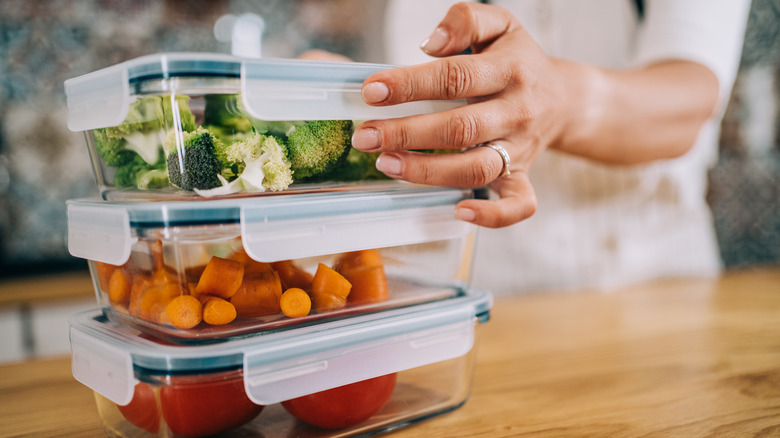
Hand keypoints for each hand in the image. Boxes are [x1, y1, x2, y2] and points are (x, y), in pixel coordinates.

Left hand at [351, 3, 573, 227]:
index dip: (410, 84)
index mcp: (508, 70)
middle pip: (460, 128)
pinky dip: (492, 216)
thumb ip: (466, 20)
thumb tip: (431, 44)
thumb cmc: (517, 61)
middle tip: (366, 137)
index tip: (372, 91)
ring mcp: (520, 149)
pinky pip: (518, 205)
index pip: (454, 77)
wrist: (563, 98)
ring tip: (386, 164)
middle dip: (407, 133)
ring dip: (428, 171)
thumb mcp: (500, 25)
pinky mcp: (523, 177)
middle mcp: (516, 112)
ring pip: (476, 167)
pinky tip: (458, 211)